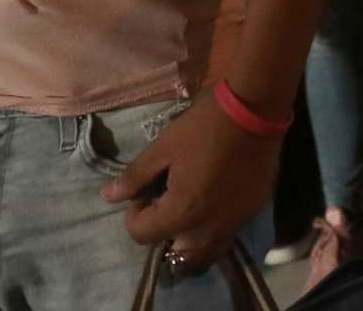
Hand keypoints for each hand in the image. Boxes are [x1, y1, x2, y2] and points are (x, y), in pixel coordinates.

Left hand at [100, 97, 282, 267]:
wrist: (253, 110)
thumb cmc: (203, 127)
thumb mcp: (163, 147)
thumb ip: (134, 177)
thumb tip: (108, 196)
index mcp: (182, 212)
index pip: (142, 235)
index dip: (135, 214)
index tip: (145, 190)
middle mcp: (209, 229)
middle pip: (175, 253)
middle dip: (164, 231)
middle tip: (167, 198)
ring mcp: (234, 224)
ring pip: (205, 251)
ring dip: (190, 238)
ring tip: (189, 207)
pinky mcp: (252, 213)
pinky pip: (226, 234)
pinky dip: (213, 227)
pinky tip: (214, 198)